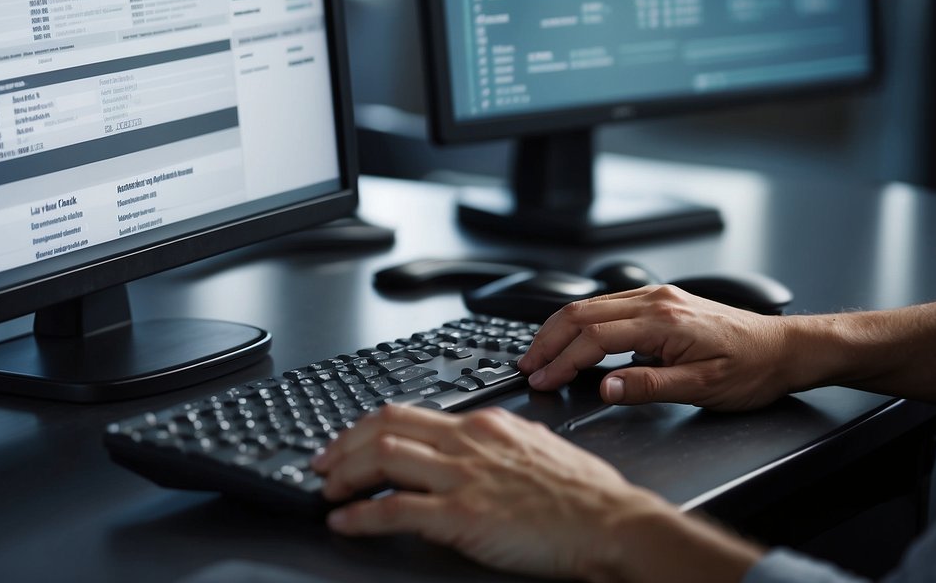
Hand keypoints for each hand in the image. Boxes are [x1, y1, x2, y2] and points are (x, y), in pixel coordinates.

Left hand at [311, 403, 667, 579]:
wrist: (614, 523)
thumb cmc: (587, 496)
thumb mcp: (536, 448)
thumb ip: (499, 444)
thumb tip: (475, 447)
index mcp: (484, 424)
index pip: (407, 412)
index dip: (366, 427)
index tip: (347, 441)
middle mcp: (468, 441)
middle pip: (384, 426)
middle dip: (342, 444)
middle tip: (322, 463)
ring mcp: (464, 476)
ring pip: (382, 458)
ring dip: (343, 474)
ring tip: (326, 490)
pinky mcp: (464, 515)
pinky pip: (396, 509)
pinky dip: (361, 515)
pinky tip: (345, 522)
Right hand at [518, 285, 790, 410]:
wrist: (786, 349)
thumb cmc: (752, 369)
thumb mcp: (703, 389)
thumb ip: (649, 386)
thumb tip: (606, 387)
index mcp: (664, 322)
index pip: (594, 338)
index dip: (562, 361)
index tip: (542, 380)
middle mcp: (656, 300)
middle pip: (582, 312)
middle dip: (548, 339)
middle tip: (527, 365)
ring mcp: (657, 296)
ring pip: (590, 304)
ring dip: (559, 328)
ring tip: (540, 353)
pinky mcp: (660, 300)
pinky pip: (607, 304)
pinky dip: (580, 321)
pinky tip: (572, 337)